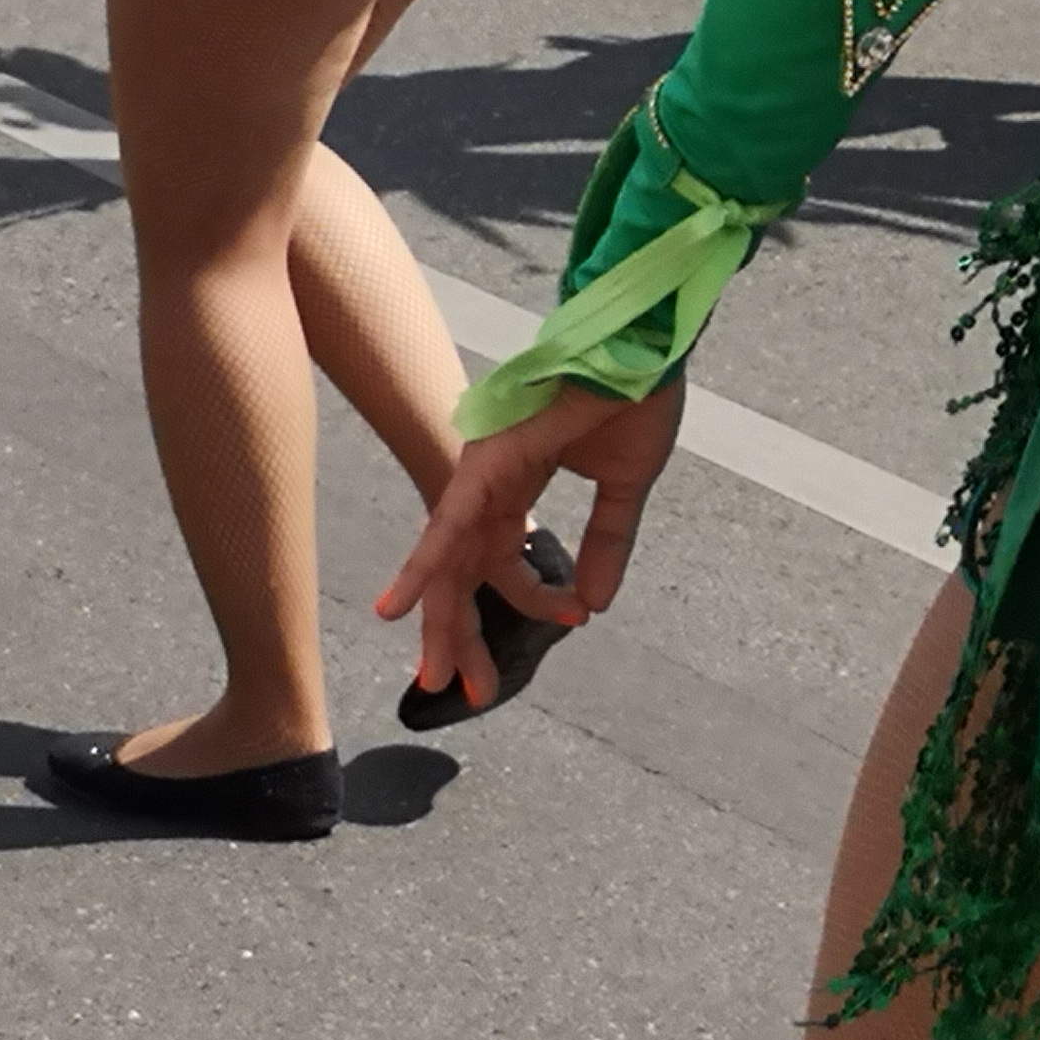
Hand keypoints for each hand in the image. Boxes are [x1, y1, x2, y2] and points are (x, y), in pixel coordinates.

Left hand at [376, 377, 685, 714]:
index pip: (507, 558)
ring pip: (450, 562)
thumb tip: (593, 603)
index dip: (534, 598)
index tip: (573, 619)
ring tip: (435, 676)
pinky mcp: (485, 467)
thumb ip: (605, 543)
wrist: (643, 350)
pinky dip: (420, 570)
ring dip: (441, 621)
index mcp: (522, 483)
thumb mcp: (624, 490)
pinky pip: (444, 528)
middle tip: (460, 689)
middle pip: (465, 571)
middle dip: (461, 633)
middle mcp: (493, 483)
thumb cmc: (635, 400)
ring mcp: (484, 473)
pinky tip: (396, 611)